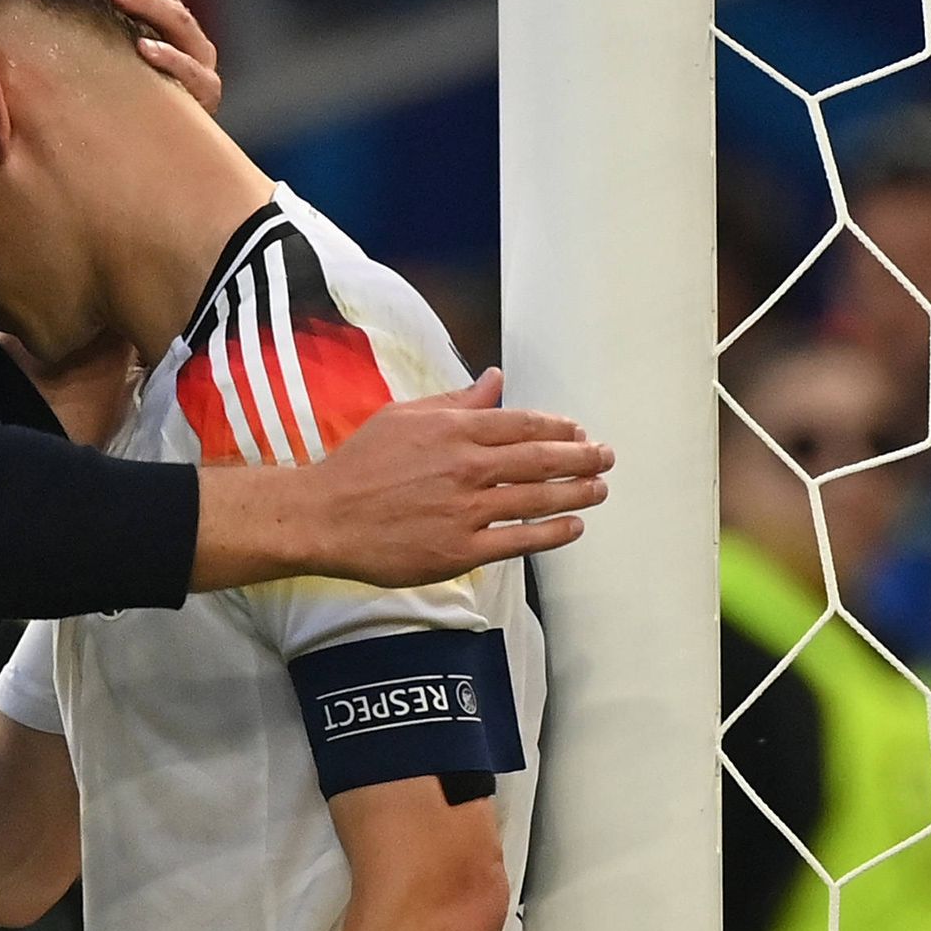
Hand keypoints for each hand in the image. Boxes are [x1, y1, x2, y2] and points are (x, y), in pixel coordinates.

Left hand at [92, 0, 218, 112]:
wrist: (164, 155)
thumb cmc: (130, 103)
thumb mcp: (114, 60)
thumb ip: (99, 27)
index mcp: (167, 23)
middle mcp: (187, 37)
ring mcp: (200, 63)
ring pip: (178, 22)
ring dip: (146, 3)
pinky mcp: (206, 94)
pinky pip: (190, 73)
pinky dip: (169, 59)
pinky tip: (144, 48)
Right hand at [275, 370, 611, 585]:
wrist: (325, 516)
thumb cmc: (360, 464)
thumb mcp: (404, 416)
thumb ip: (455, 401)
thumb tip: (493, 380)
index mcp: (454, 430)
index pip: (524, 425)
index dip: (560, 428)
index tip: (579, 432)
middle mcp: (467, 468)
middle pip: (542, 460)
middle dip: (582, 458)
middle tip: (606, 458)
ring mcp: (466, 511)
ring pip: (538, 500)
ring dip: (577, 493)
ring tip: (600, 490)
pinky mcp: (460, 550)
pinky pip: (518, 541)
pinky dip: (552, 533)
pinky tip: (573, 526)